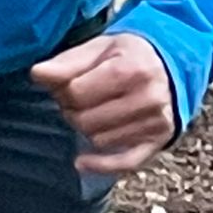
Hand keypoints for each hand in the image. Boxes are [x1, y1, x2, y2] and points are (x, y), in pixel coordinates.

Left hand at [30, 32, 175, 175]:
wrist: (176, 62)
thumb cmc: (131, 53)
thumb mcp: (101, 47)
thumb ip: (68, 62)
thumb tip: (37, 74)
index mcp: (131, 68)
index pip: (75, 93)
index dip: (63, 91)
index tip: (68, 84)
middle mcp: (147, 97)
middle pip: (85, 120)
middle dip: (74, 110)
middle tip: (81, 99)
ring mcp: (155, 121)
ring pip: (98, 140)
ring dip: (89, 128)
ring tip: (95, 111)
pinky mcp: (158, 140)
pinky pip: (123, 163)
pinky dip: (100, 165)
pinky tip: (82, 161)